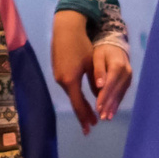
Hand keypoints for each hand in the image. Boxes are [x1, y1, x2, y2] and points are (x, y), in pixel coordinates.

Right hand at [52, 10, 131, 131]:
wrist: (65, 29)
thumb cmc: (81, 45)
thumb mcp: (92, 63)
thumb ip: (95, 81)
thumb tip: (101, 96)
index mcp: (71, 81)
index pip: (79, 104)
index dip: (85, 116)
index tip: (91, 127)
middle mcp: (62, 81)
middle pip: (74, 102)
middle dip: (83, 114)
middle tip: (91, 126)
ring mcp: (58, 76)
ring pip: (71, 94)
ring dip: (80, 104)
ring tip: (88, 114)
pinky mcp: (57, 71)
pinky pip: (68, 87)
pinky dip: (76, 95)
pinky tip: (80, 97)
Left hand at [90, 38, 132, 123]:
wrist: (115, 46)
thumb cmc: (102, 51)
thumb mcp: (97, 56)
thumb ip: (98, 70)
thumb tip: (99, 85)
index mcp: (117, 66)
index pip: (110, 84)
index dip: (104, 97)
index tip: (97, 107)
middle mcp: (126, 73)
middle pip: (116, 91)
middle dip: (108, 105)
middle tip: (101, 117)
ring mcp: (128, 78)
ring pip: (120, 94)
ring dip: (113, 107)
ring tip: (106, 118)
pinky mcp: (127, 82)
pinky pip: (121, 94)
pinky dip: (116, 104)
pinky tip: (111, 113)